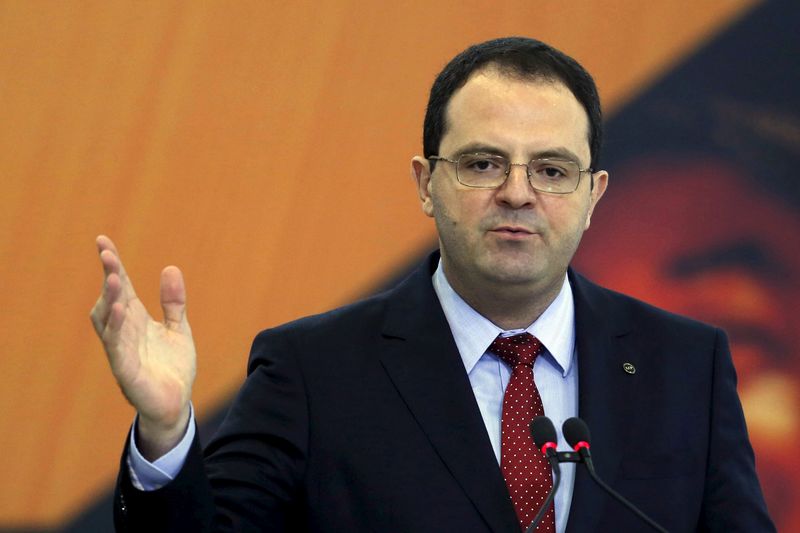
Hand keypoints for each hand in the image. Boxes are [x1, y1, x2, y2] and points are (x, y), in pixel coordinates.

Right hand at [90, 235, 195, 459]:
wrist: (176, 404)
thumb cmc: (171, 367)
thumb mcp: (178, 329)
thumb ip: (174, 302)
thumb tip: (170, 267)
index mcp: (136, 320)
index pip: (121, 287)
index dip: (113, 265)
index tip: (103, 241)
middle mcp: (125, 332)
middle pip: (111, 299)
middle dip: (109, 276)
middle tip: (107, 254)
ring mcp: (122, 351)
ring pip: (108, 321)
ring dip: (110, 298)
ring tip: (114, 277)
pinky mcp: (126, 370)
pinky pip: (116, 347)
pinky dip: (117, 328)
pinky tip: (121, 310)